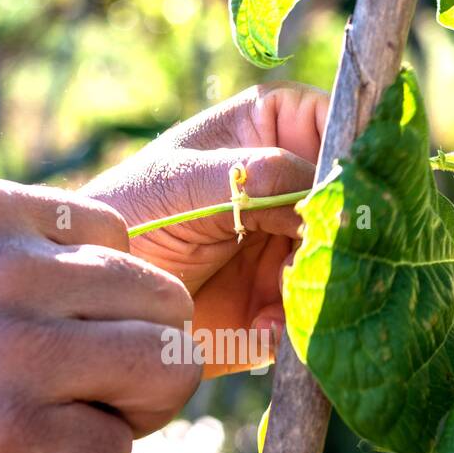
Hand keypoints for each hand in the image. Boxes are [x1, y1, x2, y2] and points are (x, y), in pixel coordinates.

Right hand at [0, 180, 199, 452]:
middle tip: (100, 392)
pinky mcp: (12, 440)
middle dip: (148, 355)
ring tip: (73, 426)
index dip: (114, 299)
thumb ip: (13, 257)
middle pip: (165, 304)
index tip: (76, 336)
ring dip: (133, 410)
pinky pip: (114, 451)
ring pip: (166, 370)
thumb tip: (111, 291)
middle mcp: (11, 270)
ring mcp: (15, 354)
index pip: (123, 240)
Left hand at [80, 84, 328, 374]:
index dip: (353, 153)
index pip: (339, 123)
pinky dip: (295, 326)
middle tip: (313, 254)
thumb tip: (323, 190)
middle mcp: (293, 188)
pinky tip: (262, 329)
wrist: (100, 296)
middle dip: (343, 232)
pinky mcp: (283, 302)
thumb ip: (253, 176)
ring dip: (322, 284)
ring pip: (342, 262)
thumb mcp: (183, 181)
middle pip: (351, 202)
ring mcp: (293, 247)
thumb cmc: (128, 212)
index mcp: (273, 131)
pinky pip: (314, 314)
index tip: (347, 189)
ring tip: (280, 298)